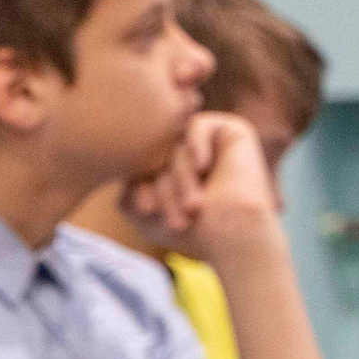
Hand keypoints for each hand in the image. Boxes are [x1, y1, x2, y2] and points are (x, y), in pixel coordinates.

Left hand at [121, 112, 282, 267]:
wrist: (233, 235)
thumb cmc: (192, 231)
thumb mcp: (143, 211)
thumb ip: (124, 184)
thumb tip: (125, 162)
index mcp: (168, 173)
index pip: (136, 165)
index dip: (137, 185)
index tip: (146, 211)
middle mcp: (187, 156)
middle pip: (155, 154)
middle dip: (161, 185)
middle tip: (174, 216)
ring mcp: (208, 143)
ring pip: (174, 144)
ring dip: (180, 177)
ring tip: (193, 205)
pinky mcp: (231, 131)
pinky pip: (197, 124)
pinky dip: (195, 146)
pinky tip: (203, 168)